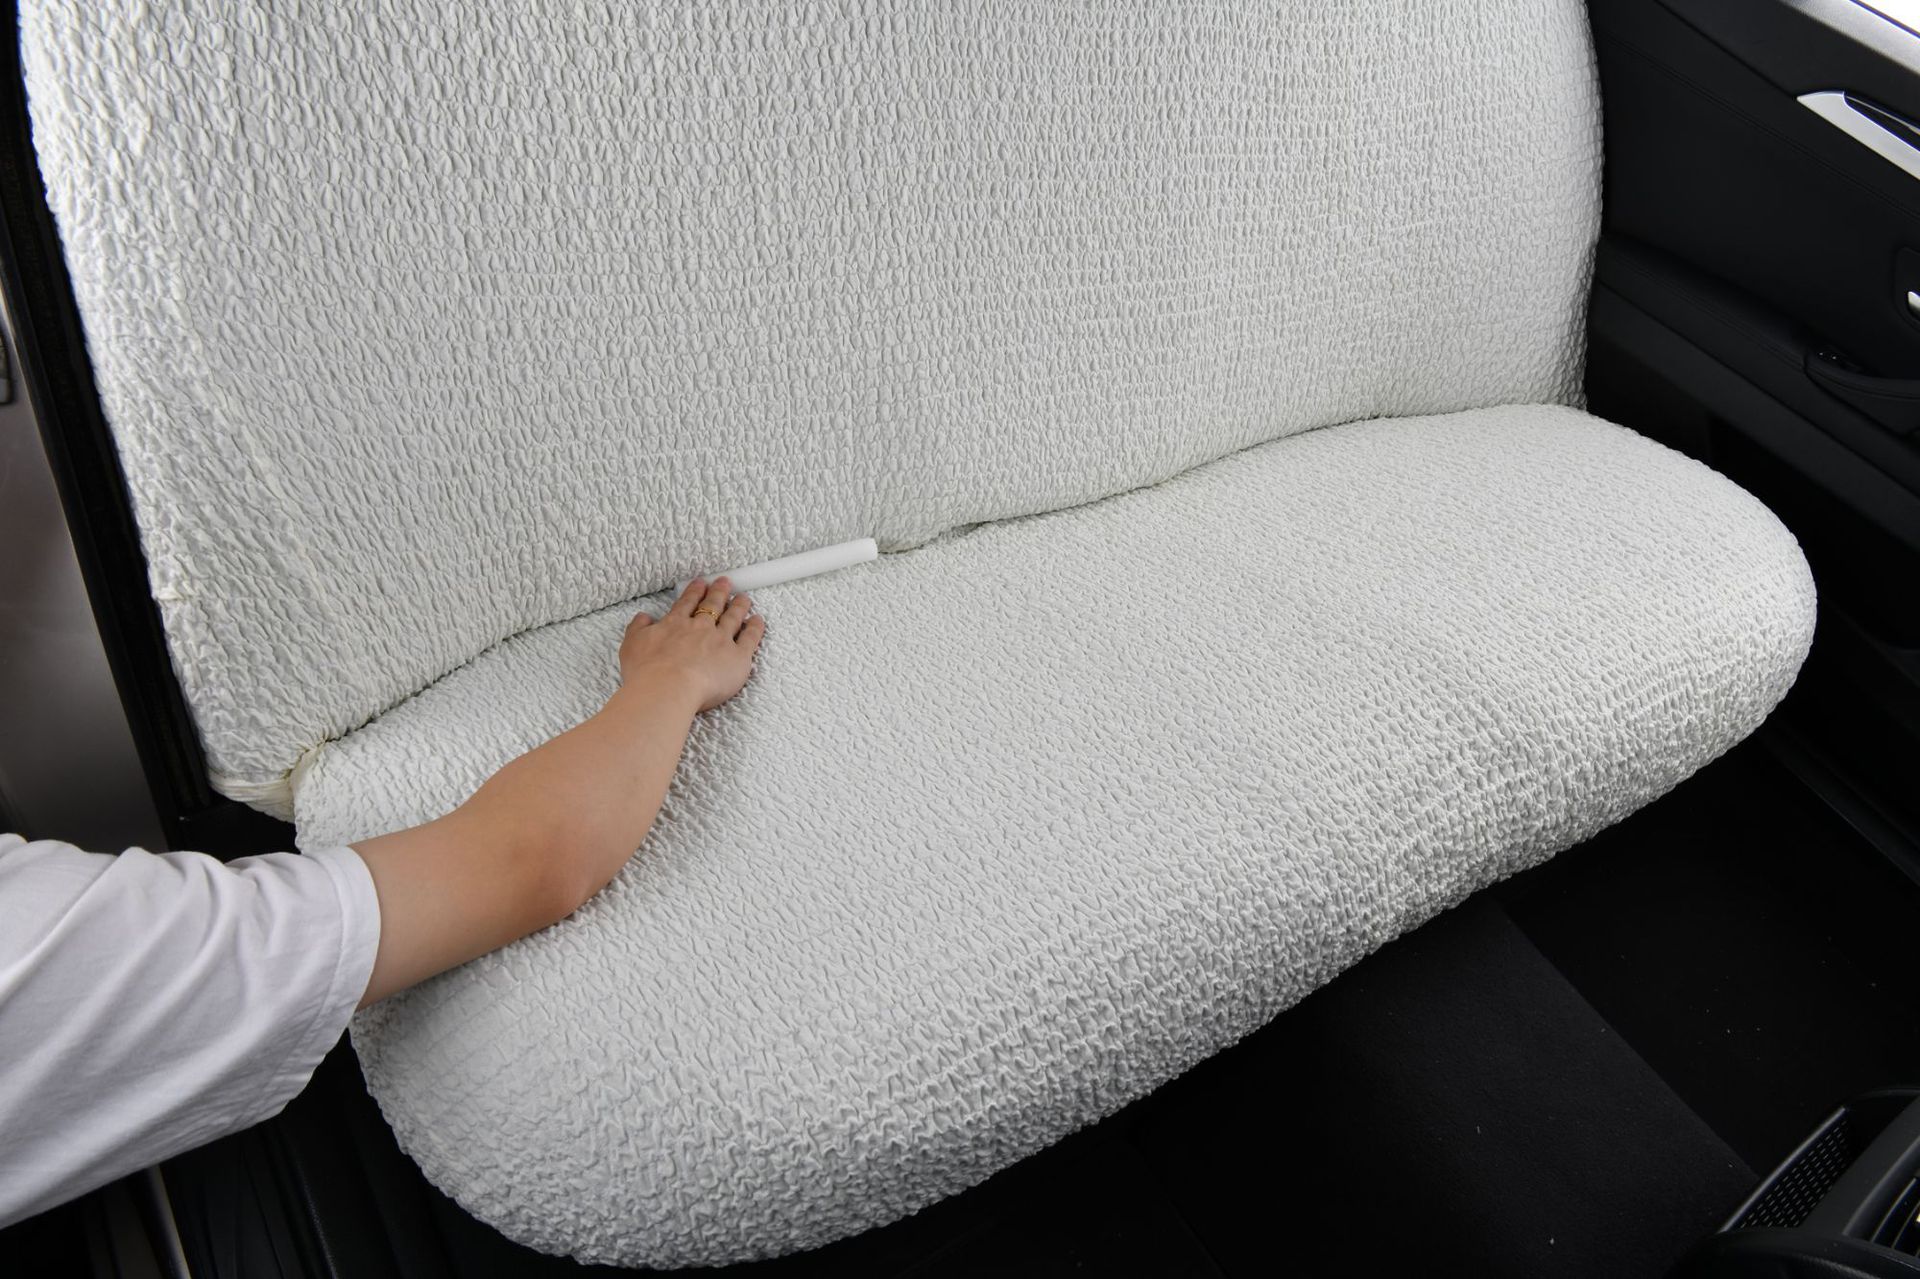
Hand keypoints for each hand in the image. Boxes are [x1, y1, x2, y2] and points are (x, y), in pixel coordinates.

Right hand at [619, 577, 766, 711]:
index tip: (701, 583)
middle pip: (713, 605)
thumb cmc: (646, 673)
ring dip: (739, 605)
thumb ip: (638, 628)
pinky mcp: (737, 657)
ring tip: (744, 598)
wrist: (666, 689)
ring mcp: (720, 640)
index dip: (695, 592)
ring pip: (733, 617)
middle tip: (725, 582)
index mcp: (675, 624)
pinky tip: (757, 620)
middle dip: (719, 592)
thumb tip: (643, 617)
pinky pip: (750, 638)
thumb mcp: (631, 645)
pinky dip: (755, 627)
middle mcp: (700, 628)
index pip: (687, 603)